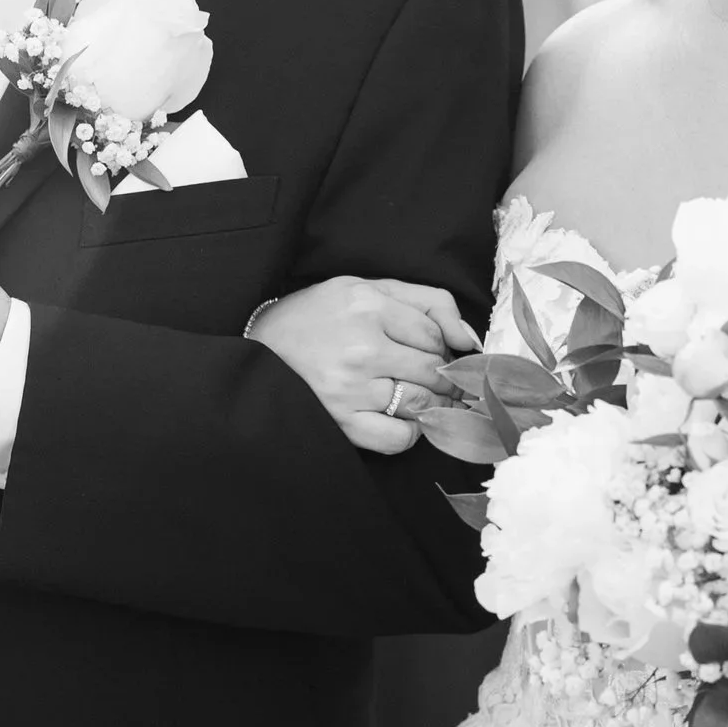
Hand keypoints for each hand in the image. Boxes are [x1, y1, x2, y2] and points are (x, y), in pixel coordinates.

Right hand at [245, 277, 479, 454]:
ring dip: (432, 404)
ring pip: (422, 403)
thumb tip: (470, 339)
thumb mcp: (366, 288)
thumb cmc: (317, 317)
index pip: (434, 335)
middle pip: (434, 370)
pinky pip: (398, 438)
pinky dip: (410, 433)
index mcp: (367, 305)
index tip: (433, 353)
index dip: (442, 347)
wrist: (257, 350)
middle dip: (442, 377)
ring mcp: (351, 388)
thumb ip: (426, 302)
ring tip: (420, 396)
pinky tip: (400, 419)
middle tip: (434, 378)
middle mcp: (361, 347)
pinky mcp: (342, 420)